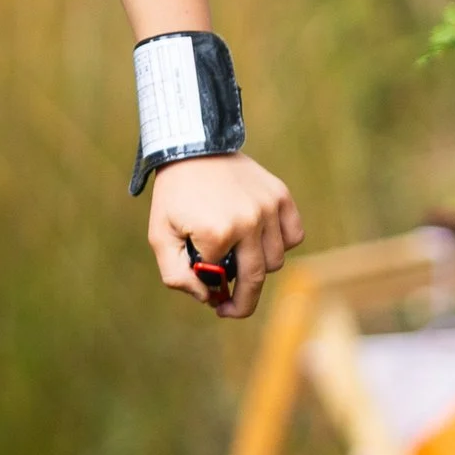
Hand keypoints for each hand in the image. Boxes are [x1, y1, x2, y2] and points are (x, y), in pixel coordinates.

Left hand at [149, 154, 302, 319]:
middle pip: (256, 278)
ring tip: (240, 258)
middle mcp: (249, 221)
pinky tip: (260, 242)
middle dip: (244, 301)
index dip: (215, 294)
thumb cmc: (174, 194)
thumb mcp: (160, 236)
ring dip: (259, 266)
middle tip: (232, 308)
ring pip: (276, 260)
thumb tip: (209, 297)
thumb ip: (177, 276)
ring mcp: (268, 207)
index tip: (214, 302)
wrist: (193, 147)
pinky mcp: (281, 195)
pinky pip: (294, 235)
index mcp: (217, 232)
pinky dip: (281, 244)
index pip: (222, 281)